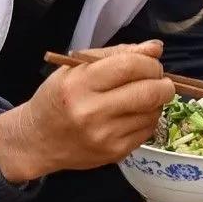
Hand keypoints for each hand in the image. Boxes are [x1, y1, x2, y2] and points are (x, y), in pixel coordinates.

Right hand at [0, 41, 174, 181]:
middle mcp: (92, 112)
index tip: (151, 63)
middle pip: (149, 92)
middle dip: (163, 83)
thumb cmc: (57, 97)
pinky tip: (132, 114)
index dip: (150, 62)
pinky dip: (147, 119)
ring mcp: (105, 136)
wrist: (38, 140)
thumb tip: (156, 48)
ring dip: (155, 102)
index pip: (130, 66)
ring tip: (140, 97)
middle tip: (158, 80)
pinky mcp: (115, 153)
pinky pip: (147, 131)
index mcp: (80, 84)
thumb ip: (117, 54)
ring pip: (153, 113)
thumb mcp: (76, 68)